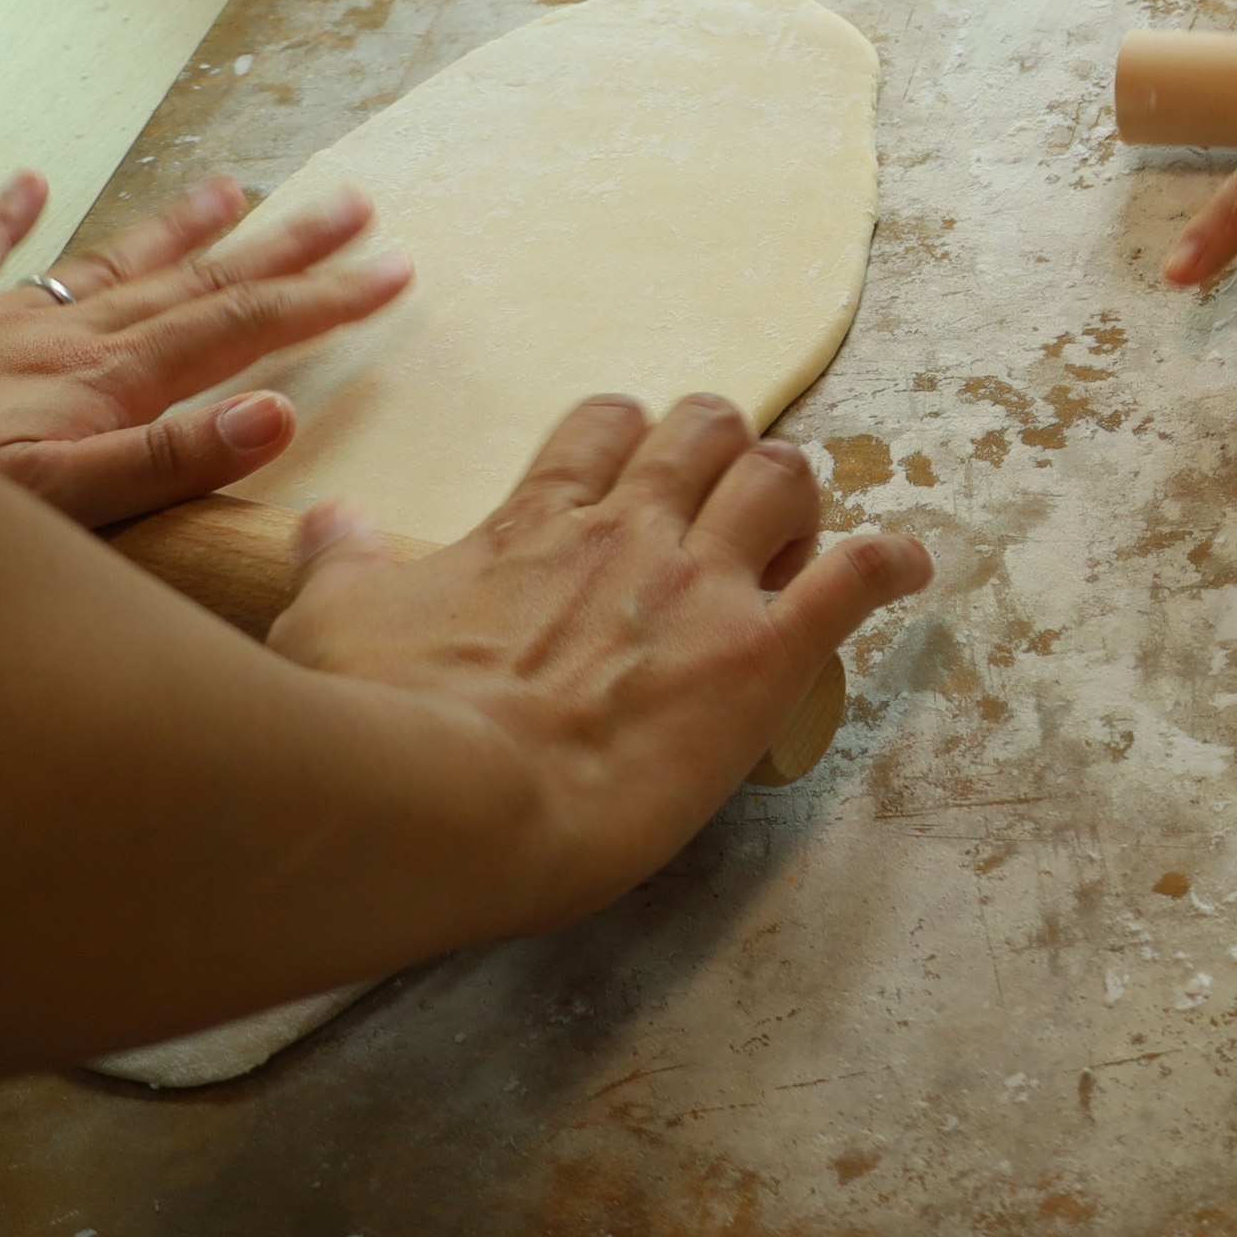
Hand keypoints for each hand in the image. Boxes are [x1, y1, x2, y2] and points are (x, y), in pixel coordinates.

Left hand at [0, 171, 410, 527]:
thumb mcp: (54, 503)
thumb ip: (164, 461)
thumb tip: (276, 415)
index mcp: (100, 380)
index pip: (240, 329)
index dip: (322, 301)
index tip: (391, 271)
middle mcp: (57, 338)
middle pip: (193, 282)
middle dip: (282, 247)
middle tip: (352, 203)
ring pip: (104, 263)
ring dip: (177, 228)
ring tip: (237, 189)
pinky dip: (0, 219)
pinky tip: (27, 183)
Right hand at [270, 395, 931, 928]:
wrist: (448, 806)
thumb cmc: (374, 726)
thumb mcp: (330, 627)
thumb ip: (341, 566)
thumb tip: (329, 521)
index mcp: (535, 525)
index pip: (603, 429)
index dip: (632, 439)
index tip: (639, 473)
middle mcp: (629, 535)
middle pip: (707, 430)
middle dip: (726, 451)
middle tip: (726, 505)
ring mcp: (702, 587)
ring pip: (787, 476)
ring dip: (803, 497)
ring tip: (801, 537)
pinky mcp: (763, 651)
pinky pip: (857, 575)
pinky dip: (891, 563)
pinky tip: (907, 567)